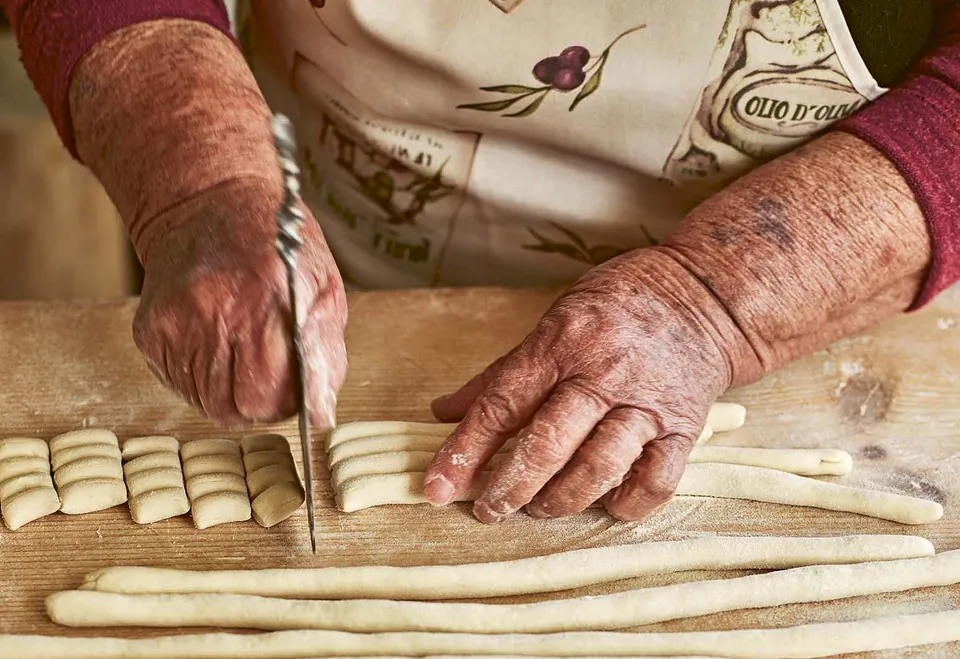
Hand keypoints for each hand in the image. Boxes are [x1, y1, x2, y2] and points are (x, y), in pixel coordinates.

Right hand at [132, 178, 347, 428]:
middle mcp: (214, 310)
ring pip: (206, 403)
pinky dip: (204, 378)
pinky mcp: (150, 332)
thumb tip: (321, 415)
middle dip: (261, 401)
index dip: (287, 401)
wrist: (208, 202)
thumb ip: (324, 355)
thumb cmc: (278, 246)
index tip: (295, 386)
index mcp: (267, 298)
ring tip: (245, 351)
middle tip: (272, 370)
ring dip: (232, 392)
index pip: (268, 392)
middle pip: (235, 406)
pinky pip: (181, 385)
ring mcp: (175, 321)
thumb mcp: (322, 288)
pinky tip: (217, 342)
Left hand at [423, 248, 747, 521]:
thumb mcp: (553, 321)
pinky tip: (606, 505)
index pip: (501, 404)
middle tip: (490, 510)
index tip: (437, 488)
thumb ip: (501, 373)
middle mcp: (603, 372)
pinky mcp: (685, 427)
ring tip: (541, 507)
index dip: (465, 451)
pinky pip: (656, 480)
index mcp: (561, 342)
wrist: (703, 295)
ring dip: (562, 499)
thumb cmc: (616, 307)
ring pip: (599, 467)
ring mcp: (647, 402)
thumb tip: (443, 412)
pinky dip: (627, 503)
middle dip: (510, 486)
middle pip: (548, 443)